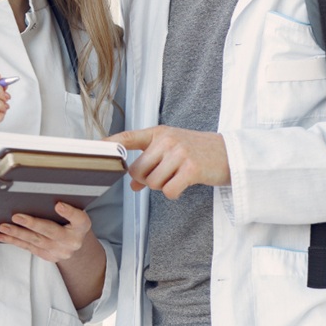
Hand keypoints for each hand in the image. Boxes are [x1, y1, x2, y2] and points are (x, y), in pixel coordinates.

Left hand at [0, 202, 92, 263]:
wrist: (75, 241)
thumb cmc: (71, 221)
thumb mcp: (74, 211)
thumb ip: (65, 205)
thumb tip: (44, 196)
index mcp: (82, 225)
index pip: (79, 218)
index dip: (69, 212)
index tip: (58, 205)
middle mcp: (73, 241)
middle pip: (51, 231)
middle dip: (32, 224)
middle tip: (16, 217)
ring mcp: (60, 251)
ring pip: (36, 241)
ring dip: (17, 234)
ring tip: (3, 227)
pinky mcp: (49, 257)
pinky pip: (29, 248)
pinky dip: (14, 241)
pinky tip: (3, 237)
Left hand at [106, 126, 230, 199]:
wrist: (230, 154)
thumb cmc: (197, 151)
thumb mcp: (172, 150)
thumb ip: (150, 162)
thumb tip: (132, 184)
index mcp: (159, 133)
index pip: (128, 137)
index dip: (111, 144)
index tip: (95, 149)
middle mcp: (167, 140)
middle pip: (138, 170)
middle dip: (146, 180)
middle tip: (163, 176)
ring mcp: (179, 153)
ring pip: (153, 182)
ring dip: (162, 187)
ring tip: (176, 177)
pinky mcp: (191, 169)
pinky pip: (169, 191)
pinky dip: (174, 193)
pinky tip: (184, 185)